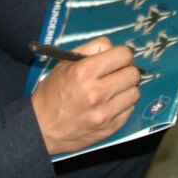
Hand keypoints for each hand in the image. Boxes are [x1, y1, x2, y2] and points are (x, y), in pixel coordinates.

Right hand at [30, 38, 141, 155]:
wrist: (42, 128)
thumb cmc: (52, 93)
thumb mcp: (65, 63)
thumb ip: (91, 49)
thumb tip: (114, 49)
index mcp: (84, 72)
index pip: (123, 55)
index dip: (122, 55)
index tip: (118, 59)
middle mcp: (96, 93)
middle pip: (133, 74)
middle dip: (126, 71)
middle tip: (117, 74)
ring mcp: (104, 113)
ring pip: (135, 92)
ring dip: (127, 89)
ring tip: (114, 90)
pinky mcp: (110, 128)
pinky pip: (130, 110)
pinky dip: (123, 105)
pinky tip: (110, 104)